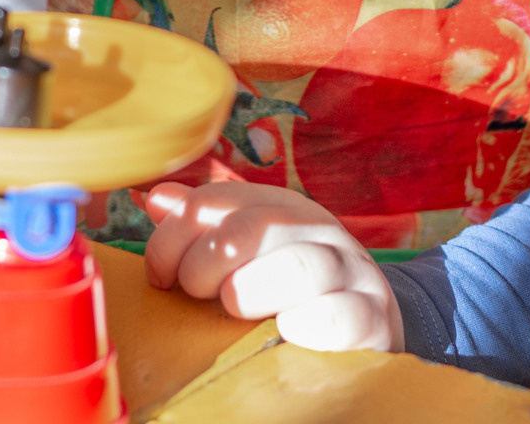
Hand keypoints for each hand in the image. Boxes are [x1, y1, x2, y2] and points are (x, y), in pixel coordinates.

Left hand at [142, 181, 402, 353]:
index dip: (174, 236)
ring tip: (236, 312)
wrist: (367, 327)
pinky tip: (286, 330)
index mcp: (282, 208)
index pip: (218, 200)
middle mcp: (317, 230)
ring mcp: (350, 272)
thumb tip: (158, 198)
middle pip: (255, 226)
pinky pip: (342, 316)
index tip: (161, 277)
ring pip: (300, 267)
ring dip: (252, 292)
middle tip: (196, 295)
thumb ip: (205, 229)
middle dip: (206, 263)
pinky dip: (308, 325)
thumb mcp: (247, 255)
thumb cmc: (290, 293)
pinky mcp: (372, 319)